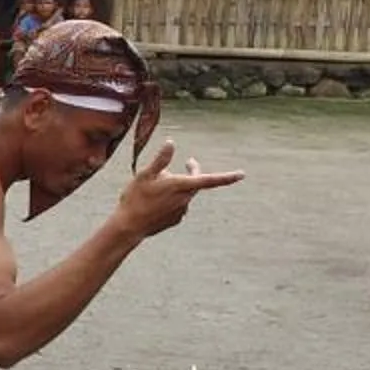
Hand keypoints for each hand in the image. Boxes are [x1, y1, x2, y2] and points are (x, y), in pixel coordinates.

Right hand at [110, 141, 245, 241]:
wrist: (128, 227)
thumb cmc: (135, 199)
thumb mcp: (145, 175)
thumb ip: (161, 159)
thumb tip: (171, 142)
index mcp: (181, 186)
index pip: (210, 180)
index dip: (227, 177)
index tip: (241, 174)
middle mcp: (185, 200)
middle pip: (196, 183)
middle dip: (193, 173)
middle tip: (189, 162)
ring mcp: (181, 211)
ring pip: (185, 194)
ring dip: (177, 188)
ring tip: (156, 187)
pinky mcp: (175, 220)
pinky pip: (178, 206)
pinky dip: (171, 200)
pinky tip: (155, 202)